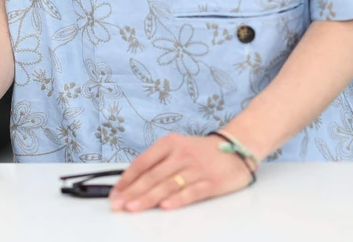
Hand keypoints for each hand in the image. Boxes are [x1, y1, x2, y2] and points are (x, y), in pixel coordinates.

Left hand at [108, 133, 253, 211]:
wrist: (236, 148)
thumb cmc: (201, 152)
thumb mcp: (177, 148)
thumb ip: (158, 162)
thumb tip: (133, 182)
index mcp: (169, 144)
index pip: (142, 162)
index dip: (127, 179)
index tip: (115, 192)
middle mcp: (181, 155)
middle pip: (152, 176)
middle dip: (132, 192)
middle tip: (118, 204)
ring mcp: (196, 169)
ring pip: (167, 185)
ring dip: (148, 198)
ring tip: (132, 208)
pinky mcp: (211, 183)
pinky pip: (191, 192)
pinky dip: (177, 199)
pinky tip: (164, 206)